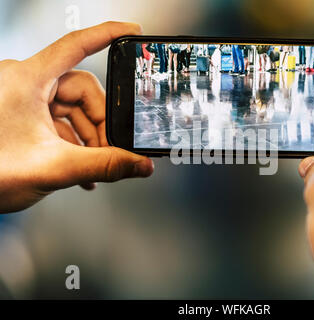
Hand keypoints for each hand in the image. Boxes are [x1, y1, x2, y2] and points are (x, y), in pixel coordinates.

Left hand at [0, 22, 153, 213]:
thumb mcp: (54, 168)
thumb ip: (104, 166)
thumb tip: (139, 165)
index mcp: (27, 80)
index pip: (76, 45)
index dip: (107, 34)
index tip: (131, 30)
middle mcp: (25, 83)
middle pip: (82, 91)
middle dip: (100, 124)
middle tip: (110, 150)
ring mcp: (24, 99)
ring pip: (74, 109)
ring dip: (89, 139)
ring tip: (92, 167)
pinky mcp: (23, 115)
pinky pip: (61, 121)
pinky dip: (74, 143)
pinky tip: (82, 167)